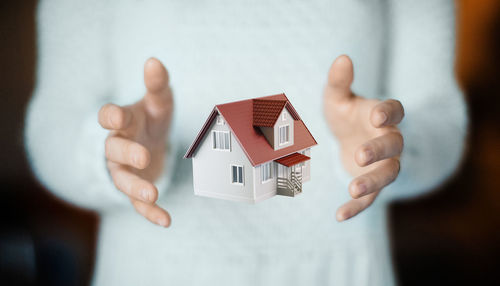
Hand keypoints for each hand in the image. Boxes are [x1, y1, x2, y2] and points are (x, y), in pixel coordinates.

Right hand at [98, 58, 172, 226]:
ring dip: (136, 188)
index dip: (112, 117)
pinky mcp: (136, 189)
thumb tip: (154, 61)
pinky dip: (150, 213)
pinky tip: (166, 221)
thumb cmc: (152, 119)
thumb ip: (157, 85)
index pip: (110, 118)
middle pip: (115, 151)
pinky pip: (138, 204)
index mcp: (123, 122)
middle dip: (127, 154)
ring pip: (124, 180)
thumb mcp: (158, 102)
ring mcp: (125, 170)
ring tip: (153, 195)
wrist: (148, 143)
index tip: (116, 117)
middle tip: (142, 156)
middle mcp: (118, 147)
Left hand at [324, 55, 403, 221]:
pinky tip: (339, 216)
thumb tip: (342, 58)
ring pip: (388, 174)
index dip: (388, 113)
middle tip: (360, 155)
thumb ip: (339, 81)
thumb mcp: (337, 98)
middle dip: (379, 150)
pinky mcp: (372, 185)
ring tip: (353, 189)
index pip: (395, 110)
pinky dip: (356, 207)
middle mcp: (389, 140)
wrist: (348, 139)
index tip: (375, 115)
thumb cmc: (345, 115)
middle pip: (394, 145)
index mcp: (382, 115)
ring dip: (372, 182)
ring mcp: (383, 164)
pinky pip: (370, 199)